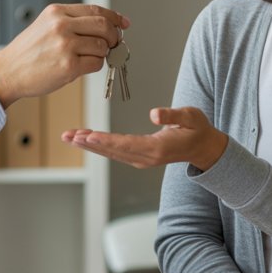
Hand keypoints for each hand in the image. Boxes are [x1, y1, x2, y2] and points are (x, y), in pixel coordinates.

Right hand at [0, 4, 129, 107]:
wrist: (8, 72)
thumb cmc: (28, 52)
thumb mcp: (46, 25)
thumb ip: (72, 22)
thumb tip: (105, 25)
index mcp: (57, 12)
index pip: (96, 10)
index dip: (114, 17)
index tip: (124, 23)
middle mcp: (61, 25)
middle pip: (104, 26)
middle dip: (114, 36)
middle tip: (114, 44)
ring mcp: (65, 46)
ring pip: (102, 46)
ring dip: (103, 54)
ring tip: (90, 57)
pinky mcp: (68, 66)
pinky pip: (96, 64)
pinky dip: (95, 66)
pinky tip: (82, 67)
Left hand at [61, 107, 228, 170]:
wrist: (203, 147)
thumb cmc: (197, 129)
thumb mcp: (190, 117)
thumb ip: (172, 115)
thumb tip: (154, 113)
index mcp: (156, 149)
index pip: (125, 144)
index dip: (105, 141)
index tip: (87, 137)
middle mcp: (145, 157)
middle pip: (112, 151)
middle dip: (89, 143)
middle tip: (69, 136)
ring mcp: (141, 159)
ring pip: (110, 153)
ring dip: (89, 145)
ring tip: (70, 137)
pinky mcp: (138, 156)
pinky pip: (114, 152)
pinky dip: (98, 145)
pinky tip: (86, 139)